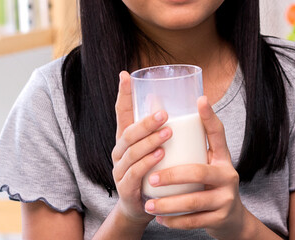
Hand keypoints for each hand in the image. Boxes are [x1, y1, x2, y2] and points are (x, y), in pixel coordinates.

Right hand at [110, 71, 171, 225]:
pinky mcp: (126, 188)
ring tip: (167, 132)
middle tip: (163, 113)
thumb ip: (162, 131)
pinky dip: (147, 163)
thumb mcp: (157, 150)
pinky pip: (134, 173)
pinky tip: (160, 155)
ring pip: (131, 152)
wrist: (144, 210)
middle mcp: (119, 153)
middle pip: (128, 133)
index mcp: (127, 140)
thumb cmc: (154, 174)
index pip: (122, 114)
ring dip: (149, 141)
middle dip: (145, 122)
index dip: (123, 94)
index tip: (126, 74)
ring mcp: (120, 171)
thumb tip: (174, 104)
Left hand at [143, 96, 252, 239]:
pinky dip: (174, 221)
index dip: (210, 117)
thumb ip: (192, 151)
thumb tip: (162, 121)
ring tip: (149, 205)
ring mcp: (226, 198)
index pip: (218, 134)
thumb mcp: (208, 167)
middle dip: (173, 176)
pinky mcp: (221, 218)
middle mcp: (228, 176)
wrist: (232, 221)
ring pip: (193, 201)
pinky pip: (194, 221)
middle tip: (152, 178)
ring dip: (167, 204)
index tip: (201, 100)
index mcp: (223, 159)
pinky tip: (160, 219)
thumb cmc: (210, 188)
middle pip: (199, 173)